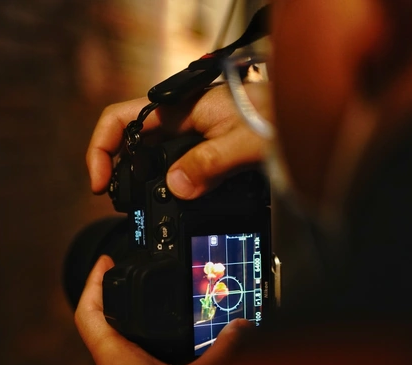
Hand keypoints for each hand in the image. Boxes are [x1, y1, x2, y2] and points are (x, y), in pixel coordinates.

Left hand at [74, 255, 253, 364]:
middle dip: (122, 305)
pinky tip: (186, 364)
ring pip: (126, 356)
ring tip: (169, 319)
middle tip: (140, 286)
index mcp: (114, 360)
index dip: (93, 282)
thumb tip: (241, 327)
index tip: (104, 262)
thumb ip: (225, 353)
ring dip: (142, 335)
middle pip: (106, 331)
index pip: (88, 312)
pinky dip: (159, 361)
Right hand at [85, 84, 267, 199]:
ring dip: (141, 182)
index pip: (121, 118)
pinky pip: (175, 169)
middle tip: (113, 202)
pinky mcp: (205, 151)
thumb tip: (176, 187)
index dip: (101, 148)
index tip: (99, 183)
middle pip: (131, 141)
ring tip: (137, 209)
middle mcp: (181, 119)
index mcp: (181, 108)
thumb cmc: (282, 117)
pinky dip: (167, 188)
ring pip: (152, 158)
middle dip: (116, 170)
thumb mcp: (245, 142)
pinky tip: (172, 204)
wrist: (311, 117)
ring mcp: (192, 136)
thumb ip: (210, 163)